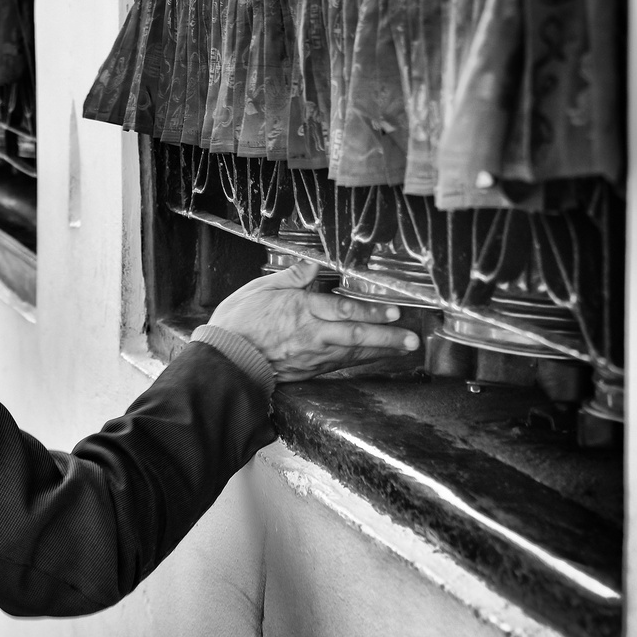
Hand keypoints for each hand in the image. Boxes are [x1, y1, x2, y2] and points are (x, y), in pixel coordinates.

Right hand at [207, 260, 420, 383]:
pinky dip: (360, 361)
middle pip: (357, 335)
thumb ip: (291, 276)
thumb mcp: (260, 288)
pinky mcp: (307, 371)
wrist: (224, 359)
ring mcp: (311, 356)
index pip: (344, 309)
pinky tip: (373, 358)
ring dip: (381, 351)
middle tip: (413, 339)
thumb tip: (313, 264)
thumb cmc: (238, 322)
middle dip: (388, 337)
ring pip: (353, 353)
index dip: (372, 310)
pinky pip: (340, 365)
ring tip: (403, 348)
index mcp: (301, 311)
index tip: (395, 311)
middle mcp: (311, 336)